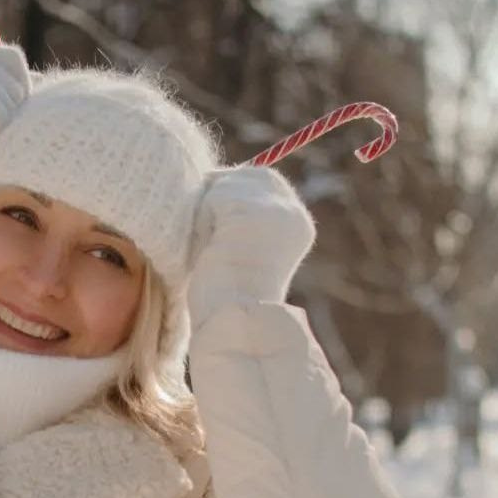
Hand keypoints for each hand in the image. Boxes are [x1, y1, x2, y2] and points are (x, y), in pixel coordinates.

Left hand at [187, 165, 315, 326]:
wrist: (236, 323)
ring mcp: (272, 208)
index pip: (263, 182)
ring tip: (209, 249)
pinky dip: (201, 221)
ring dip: (206, 211)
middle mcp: (291, 211)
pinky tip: (208, 249)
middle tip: (206, 233)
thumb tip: (210, 188)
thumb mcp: (242, 252)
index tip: (212, 220)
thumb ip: (237, 221)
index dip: (232, 192)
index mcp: (296, 224)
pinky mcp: (248, 210)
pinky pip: (212, 197)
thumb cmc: (229, 300)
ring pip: (224, 184)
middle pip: (246, 174)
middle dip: (219, 194)